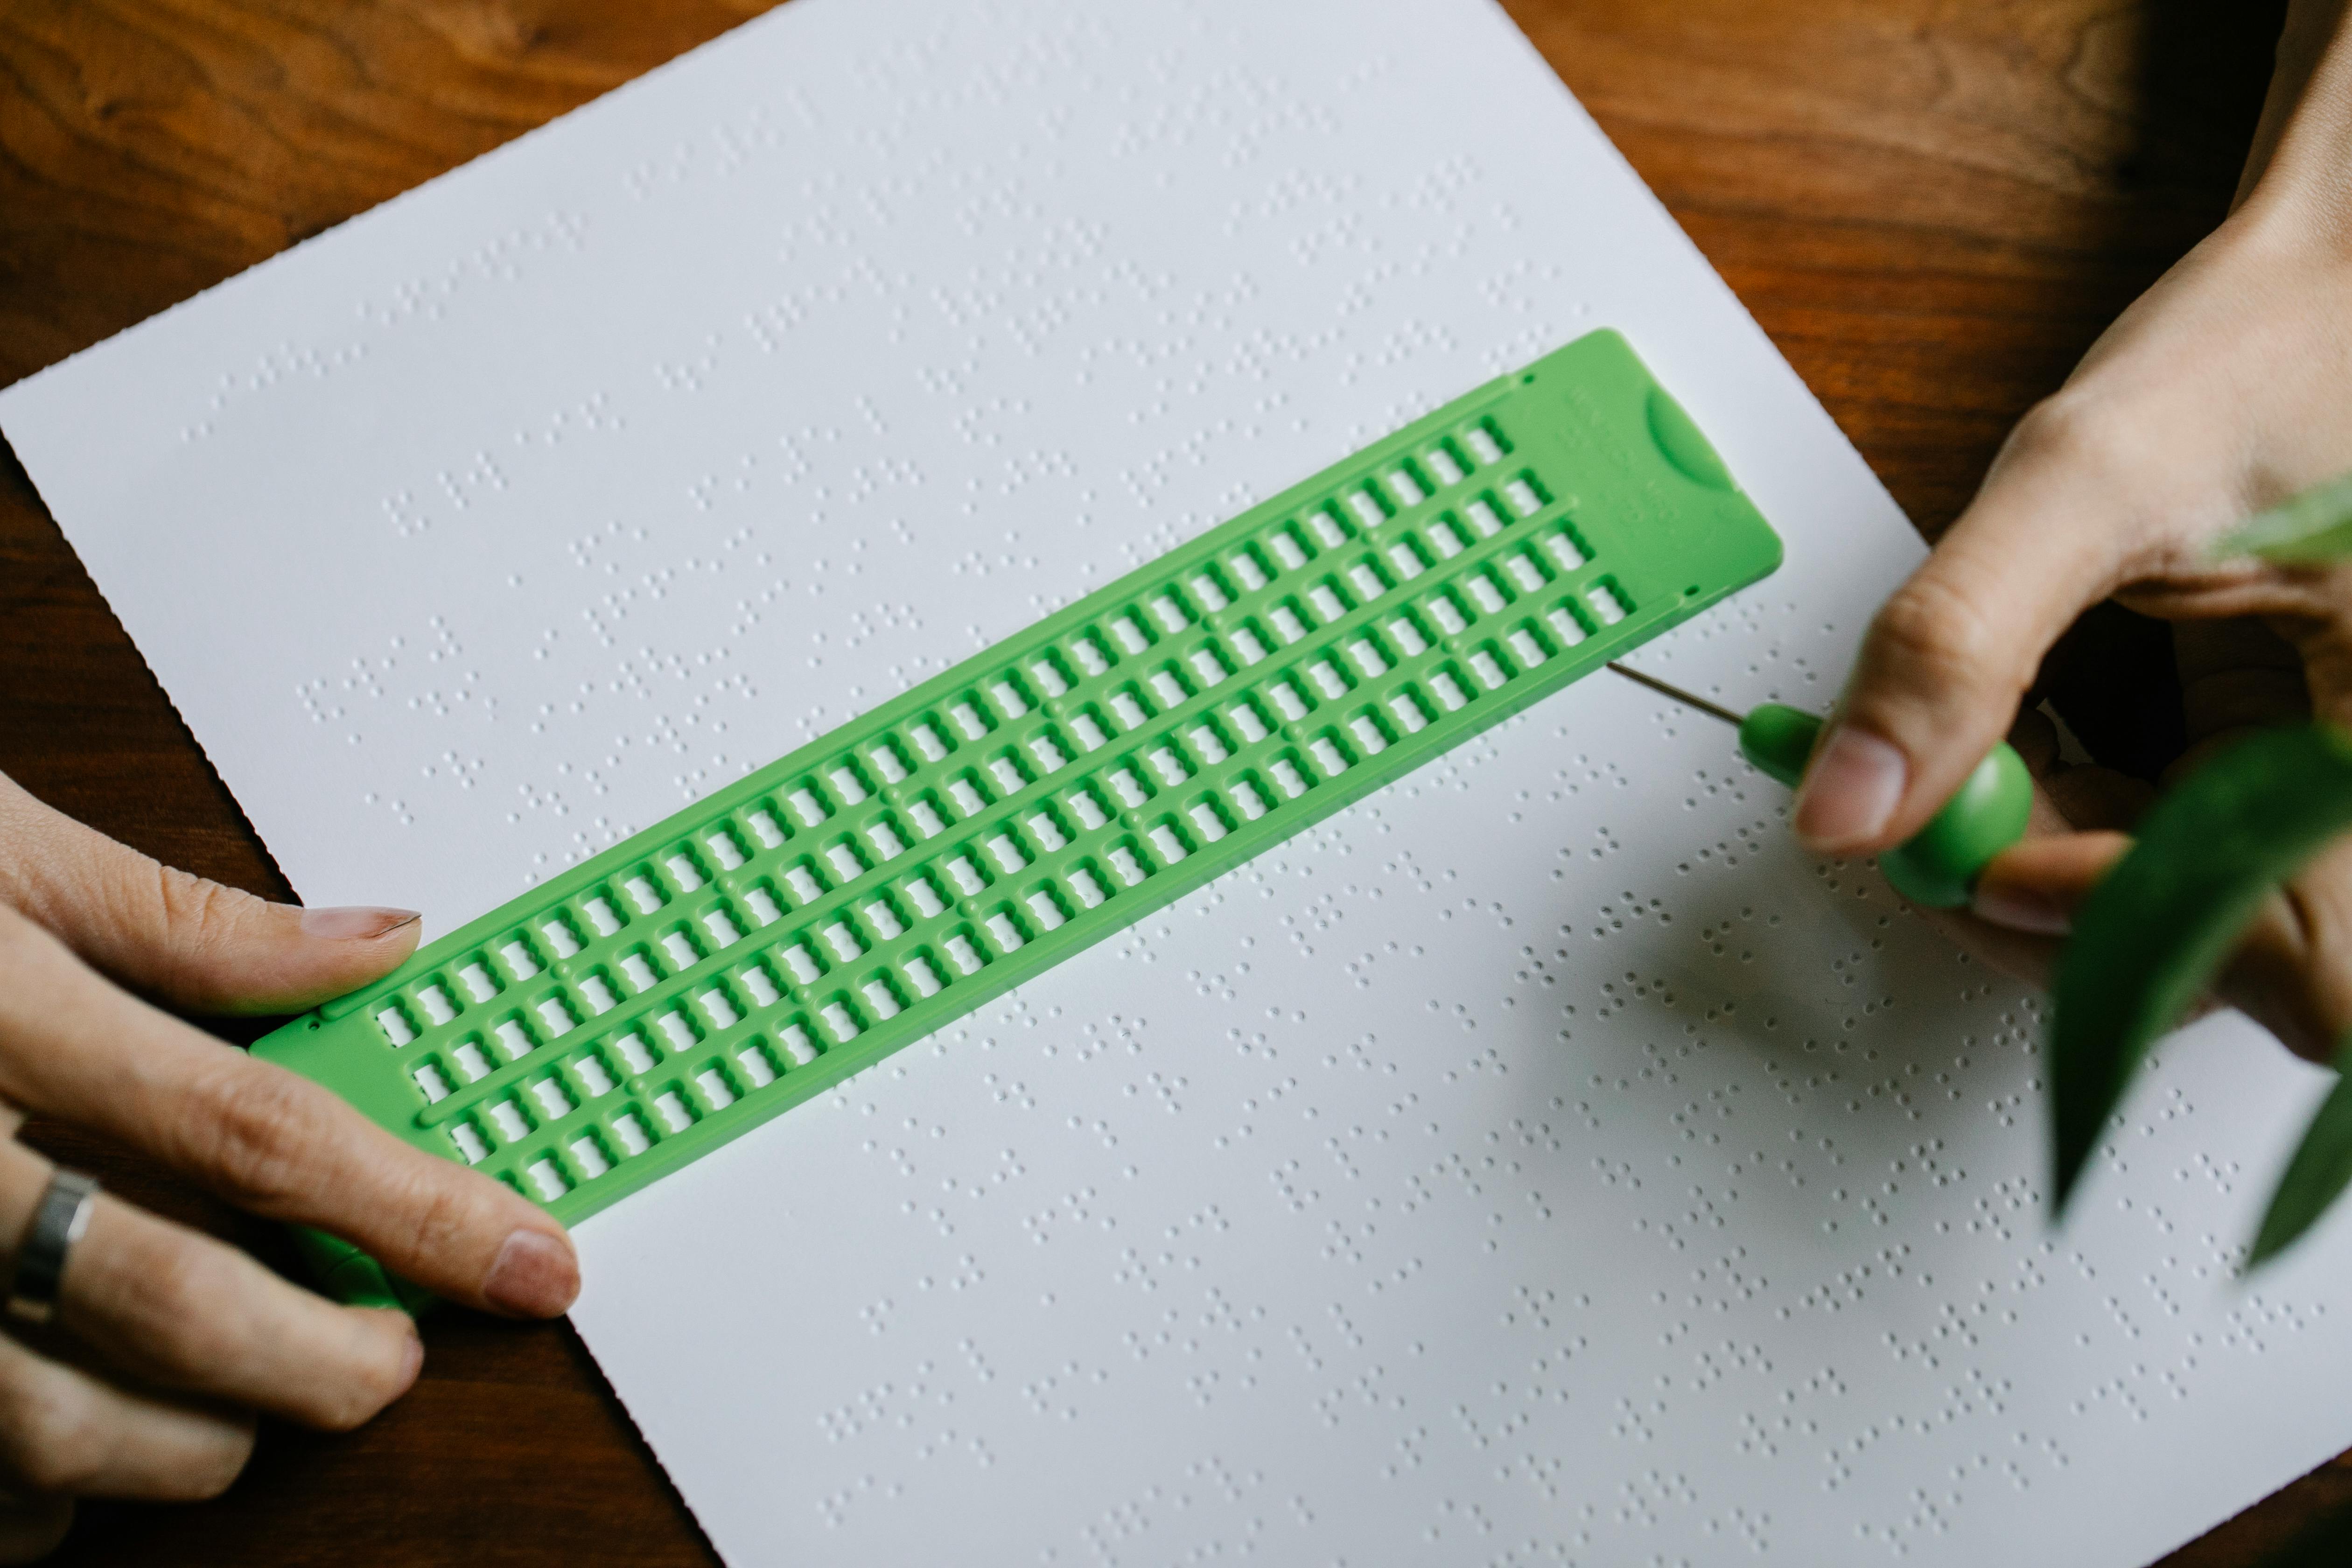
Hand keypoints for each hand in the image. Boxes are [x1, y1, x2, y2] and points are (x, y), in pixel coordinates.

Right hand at [0, 772, 578, 1559]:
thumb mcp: (6, 849)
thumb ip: (198, 923)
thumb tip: (382, 944)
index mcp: (3, 1012)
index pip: (261, 1131)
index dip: (416, 1209)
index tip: (533, 1260)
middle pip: (169, 1304)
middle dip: (318, 1363)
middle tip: (392, 1365)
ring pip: (48, 1425)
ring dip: (187, 1444)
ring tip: (253, 1415)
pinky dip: (31, 1501)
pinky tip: (85, 1462)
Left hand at [1790, 6, 2351, 1059]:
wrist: (2340, 275)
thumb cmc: (2277, 342)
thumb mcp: (2093, 476)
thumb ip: (1956, 645)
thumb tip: (1845, 808)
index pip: (2299, 971)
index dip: (2117, 936)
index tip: (1975, 858)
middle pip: (2233, 964)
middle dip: (2060, 907)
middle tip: (1944, 818)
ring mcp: (2333, 792)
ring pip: (2193, 917)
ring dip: (2060, 863)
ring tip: (1987, 762)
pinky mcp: (2287, 768)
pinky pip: (2183, 850)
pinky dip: (2084, 819)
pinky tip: (2042, 743)